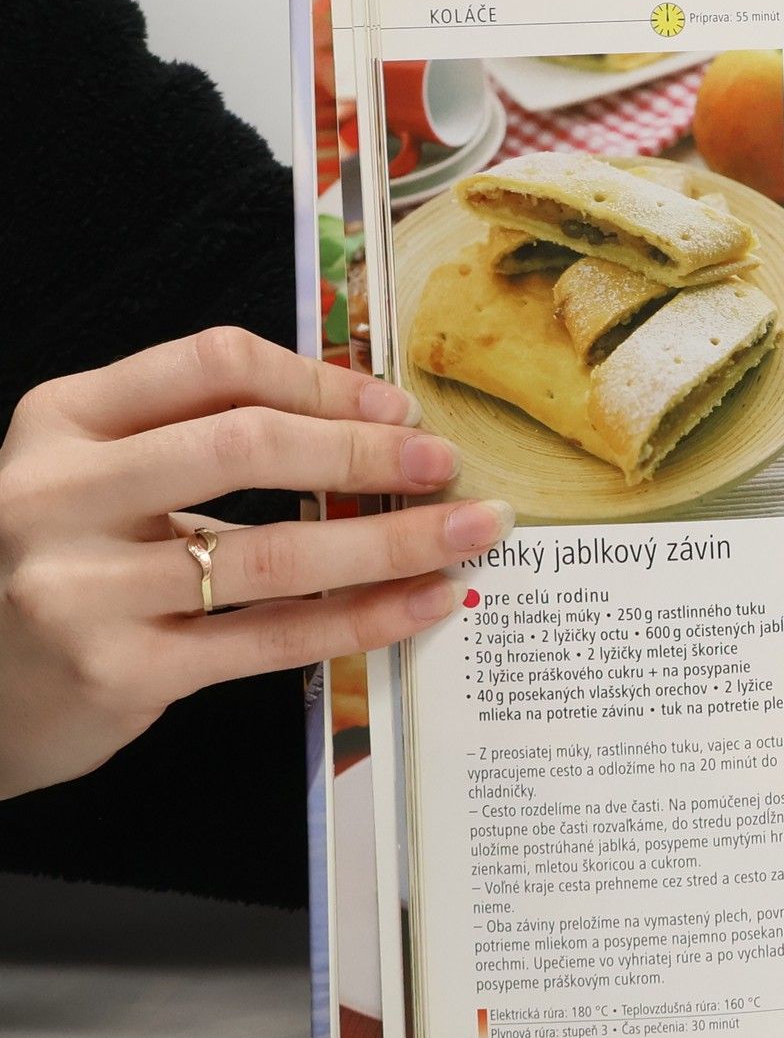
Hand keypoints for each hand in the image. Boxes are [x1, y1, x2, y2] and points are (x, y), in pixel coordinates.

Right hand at [0, 327, 510, 798]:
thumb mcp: (93, 476)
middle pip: (247, 445)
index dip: (322, 380)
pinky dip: (362, 616)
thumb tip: (369, 423)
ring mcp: (83, 589)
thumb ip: (194, 438)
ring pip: (275, 550)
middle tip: (450, 464)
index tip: (398, 407)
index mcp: (63, 419)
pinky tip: (423, 601)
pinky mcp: (120, 671)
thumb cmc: (58, 567)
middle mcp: (58, 493)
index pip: (213, 365)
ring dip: (392, 539)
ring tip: (471, 531)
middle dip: (366, 453)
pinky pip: (271, 637)